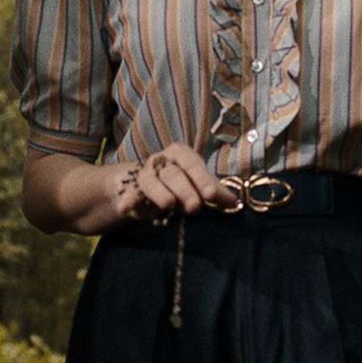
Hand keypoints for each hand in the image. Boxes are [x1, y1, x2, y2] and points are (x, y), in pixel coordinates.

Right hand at [116, 143, 237, 219]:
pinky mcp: (131, 188)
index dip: (202, 179)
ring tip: (168, 205)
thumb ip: (214, 192)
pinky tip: (126, 207)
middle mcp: (162, 160)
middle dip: (185, 190)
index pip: (193, 164)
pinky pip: (130, 193)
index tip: (211, 195)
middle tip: (195, 207)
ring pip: (152, 181)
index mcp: (182, 154)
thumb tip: (235, 203)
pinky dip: (128, 200)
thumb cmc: (179, 184)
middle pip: (174, 174)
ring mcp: (146, 174)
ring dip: (160, 193)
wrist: (144, 187)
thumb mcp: (198, 185)